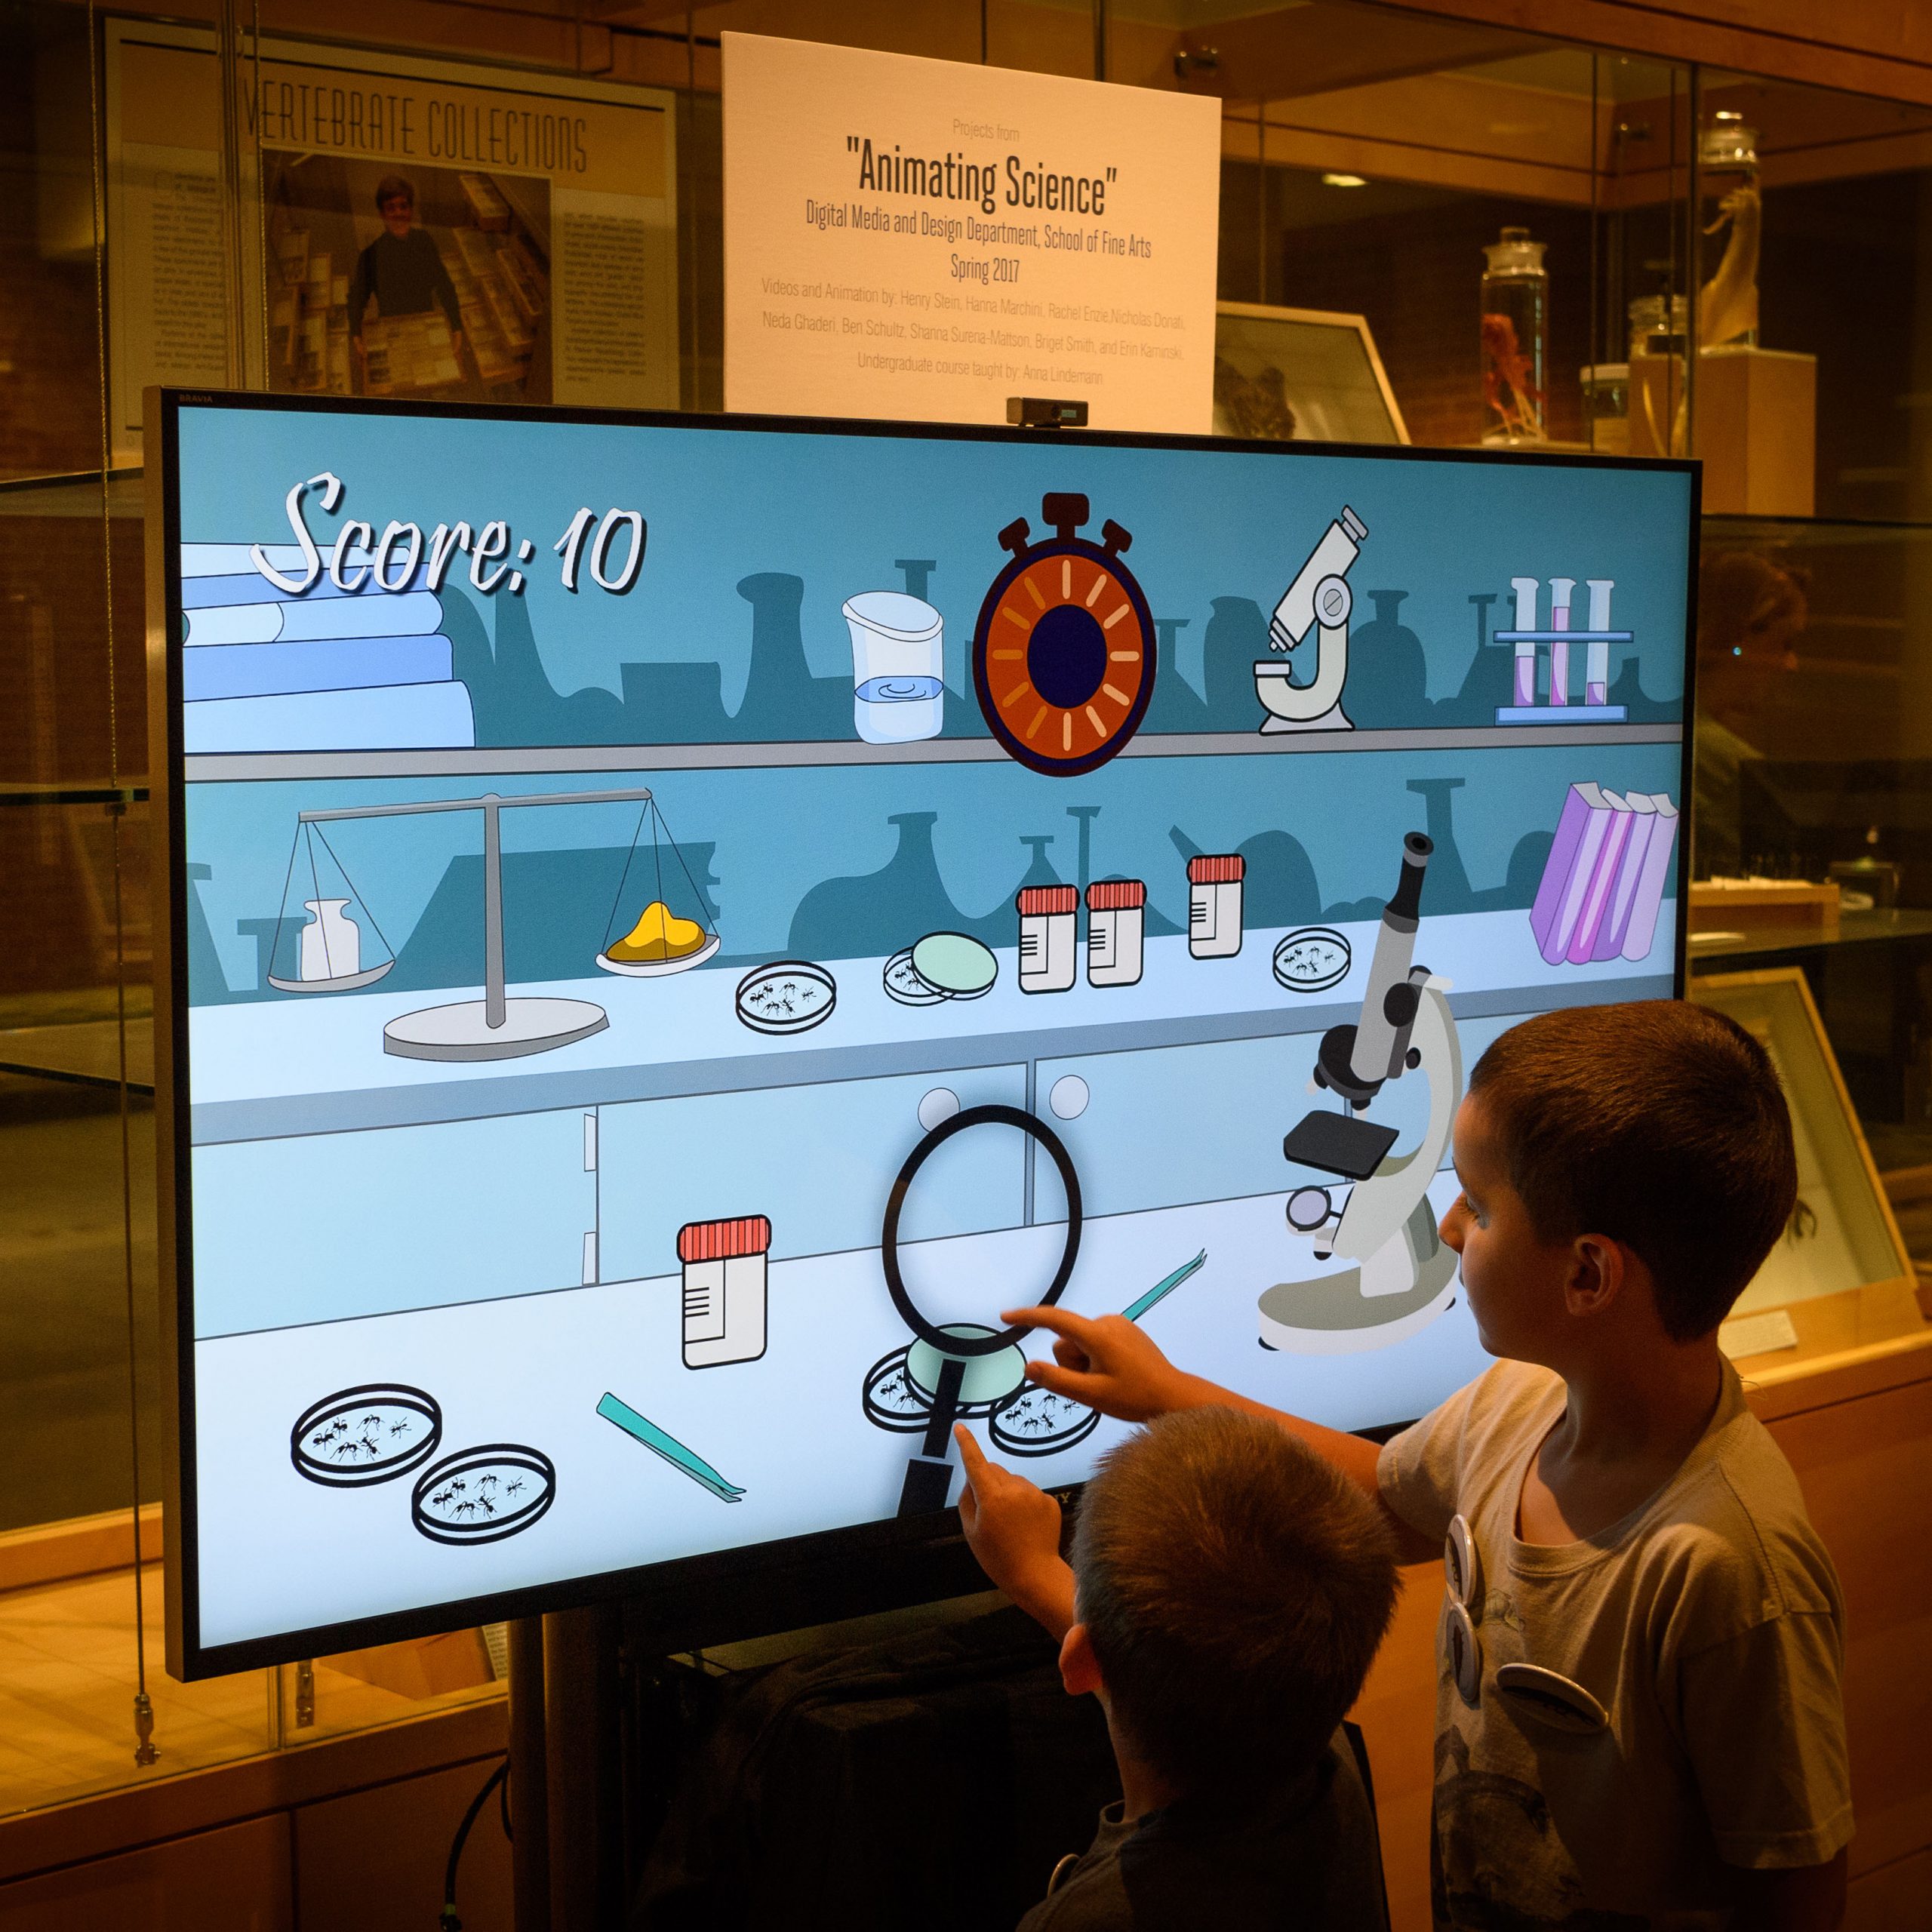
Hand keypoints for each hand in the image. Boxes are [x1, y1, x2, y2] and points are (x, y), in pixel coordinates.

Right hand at [954, 1426, 1072, 1636]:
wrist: (1035, 1574)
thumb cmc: (997, 1557)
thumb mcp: (971, 1531)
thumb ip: (967, 1500)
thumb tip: (972, 1480)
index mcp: (991, 1497)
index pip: (975, 1462)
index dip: (966, 1444)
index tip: (960, 1427)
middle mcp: (1015, 1488)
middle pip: (994, 1471)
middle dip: (988, 1482)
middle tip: (988, 1512)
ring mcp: (1035, 1493)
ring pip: (1013, 1481)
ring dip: (1008, 1493)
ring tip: (1011, 1523)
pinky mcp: (1049, 1500)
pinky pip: (1030, 1492)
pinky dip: (1025, 1503)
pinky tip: (1026, 1525)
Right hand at [1006, 1305, 1190, 1422]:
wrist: (1173, 1397)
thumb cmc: (1134, 1398)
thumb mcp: (1091, 1395)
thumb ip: (1057, 1380)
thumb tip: (1027, 1366)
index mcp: (1098, 1335)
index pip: (1054, 1320)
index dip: (1027, 1317)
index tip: (1005, 1316)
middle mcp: (1107, 1322)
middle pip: (1066, 1341)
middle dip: (1070, 1364)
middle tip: (1093, 1387)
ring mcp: (1118, 1324)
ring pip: (1079, 1344)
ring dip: (1083, 1364)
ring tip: (1107, 1383)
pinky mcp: (1125, 1330)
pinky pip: (1094, 1342)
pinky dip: (1094, 1359)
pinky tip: (1115, 1375)